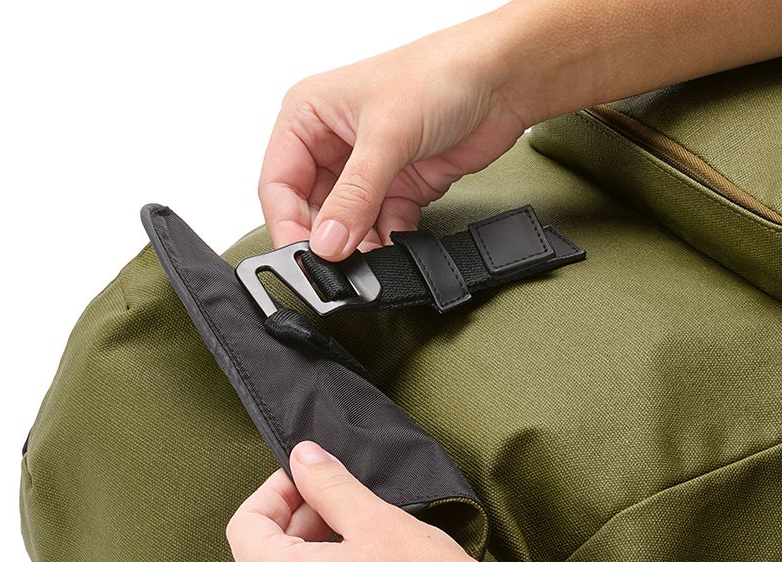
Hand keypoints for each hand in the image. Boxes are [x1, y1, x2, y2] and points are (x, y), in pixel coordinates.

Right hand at [258, 17, 529, 258]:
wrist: (503, 80)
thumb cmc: (440, 74)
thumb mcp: (385, 136)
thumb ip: (354, 197)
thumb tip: (327, 243)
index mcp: (308, 116)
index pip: (278, 183)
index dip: (287, 224)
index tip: (303, 259)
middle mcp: (331, 143)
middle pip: (310, 210)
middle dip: (326, 241)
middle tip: (338, 269)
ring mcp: (366, 169)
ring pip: (346, 224)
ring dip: (358, 247)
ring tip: (368, 265)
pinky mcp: (398, 188)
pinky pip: (381, 228)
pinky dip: (388, 243)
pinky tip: (395, 249)